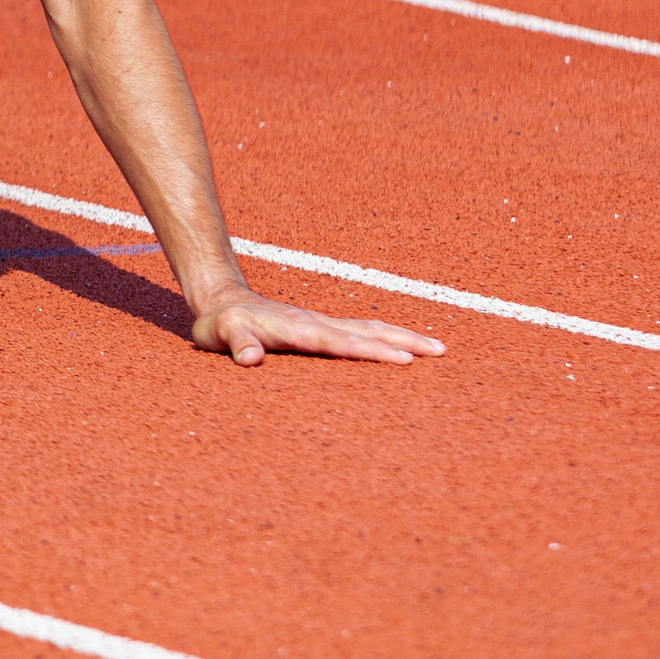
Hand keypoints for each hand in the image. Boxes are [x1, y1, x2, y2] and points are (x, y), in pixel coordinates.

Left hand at [191, 285, 446, 365]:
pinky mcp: (323, 327)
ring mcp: (322, 323)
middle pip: (367, 331)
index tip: (403, 359)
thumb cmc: (220, 323)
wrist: (222, 300)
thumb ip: (236, 344)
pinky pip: (361, 331)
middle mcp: (317, 323)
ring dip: (403, 336)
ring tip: (438, 347)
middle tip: (440, 350)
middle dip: (403, 340)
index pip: (340, 343)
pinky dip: (387, 336)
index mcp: (297, 329)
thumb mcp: (219, 334)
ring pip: (369, 328)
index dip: (370, 351)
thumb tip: (250, 358)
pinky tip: (405, 344)